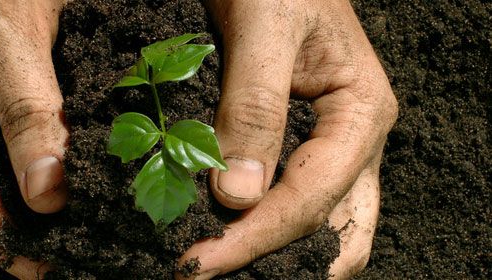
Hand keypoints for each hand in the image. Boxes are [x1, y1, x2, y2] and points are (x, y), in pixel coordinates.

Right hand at [0, 1, 67, 277]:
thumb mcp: (4, 41)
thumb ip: (25, 112)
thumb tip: (47, 193)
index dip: (5, 246)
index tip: (50, 270)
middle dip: (10, 248)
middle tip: (58, 272)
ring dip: (20, 226)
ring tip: (56, 256)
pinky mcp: (4, 111)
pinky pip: (14, 163)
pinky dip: (33, 190)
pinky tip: (56, 209)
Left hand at [178, 0, 397, 278]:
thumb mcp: (265, 32)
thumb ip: (253, 109)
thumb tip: (235, 196)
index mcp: (360, 113)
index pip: (311, 198)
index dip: (255, 236)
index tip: (200, 262)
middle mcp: (355, 137)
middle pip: (329, 226)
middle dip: (275, 257)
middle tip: (206, 270)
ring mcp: (331, 141)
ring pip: (321, 220)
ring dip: (275, 248)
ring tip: (217, 260)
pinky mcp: (302, 138)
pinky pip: (296, 196)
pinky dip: (267, 222)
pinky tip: (231, 230)